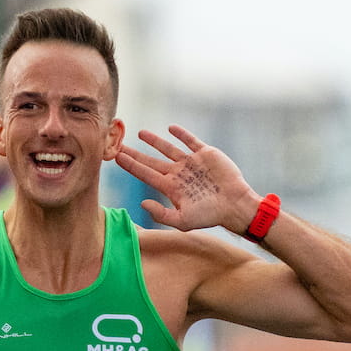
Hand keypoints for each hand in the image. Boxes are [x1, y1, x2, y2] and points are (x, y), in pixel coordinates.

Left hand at [116, 127, 260, 233]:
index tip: (116, 156)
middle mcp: (178, 174)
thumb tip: (142, 203)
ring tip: (140, 133)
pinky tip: (170, 128)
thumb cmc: (210, 216)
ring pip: (168, 149)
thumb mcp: (183, 221)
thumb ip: (161, 214)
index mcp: (171, 188)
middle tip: (118, 144)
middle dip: (135, 153)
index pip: (145, 174)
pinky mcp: (205, 154)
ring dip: (154, 141)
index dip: (131, 165)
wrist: (235, 205)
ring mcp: (191, 163)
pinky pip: (190, 141)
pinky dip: (181, 134)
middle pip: (151, 161)